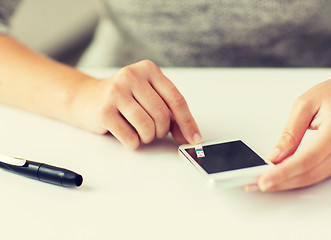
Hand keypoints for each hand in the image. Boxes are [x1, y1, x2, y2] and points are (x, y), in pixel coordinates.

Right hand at [72, 60, 200, 148]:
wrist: (86, 98)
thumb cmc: (122, 99)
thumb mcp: (148, 96)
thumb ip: (170, 112)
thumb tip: (189, 135)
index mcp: (148, 70)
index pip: (176, 99)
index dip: (187, 122)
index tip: (194, 139)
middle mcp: (132, 76)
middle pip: (163, 115)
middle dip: (162, 131)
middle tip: (155, 132)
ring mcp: (116, 92)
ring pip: (147, 127)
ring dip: (148, 137)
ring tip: (140, 133)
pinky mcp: (104, 110)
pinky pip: (130, 137)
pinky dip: (133, 143)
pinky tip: (127, 135)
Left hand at [246, 69, 330, 191]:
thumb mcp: (305, 104)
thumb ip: (290, 132)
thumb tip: (276, 155)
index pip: (307, 159)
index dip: (284, 172)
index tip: (264, 179)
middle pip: (308, 174)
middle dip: (280, 182)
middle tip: (256, 183)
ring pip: (312, 178)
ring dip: (286, 183)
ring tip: (262, 182)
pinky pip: (316, 174)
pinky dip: (296, 178)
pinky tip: (280, 177)